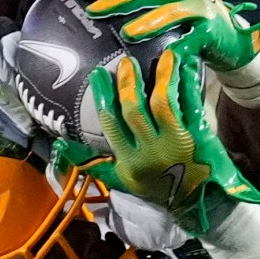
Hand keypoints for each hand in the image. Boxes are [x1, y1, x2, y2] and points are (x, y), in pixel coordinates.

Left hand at [75, 0, 259, 74]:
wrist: (226, 32)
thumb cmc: (186, 13)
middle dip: (117, 0)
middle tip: (94, 10)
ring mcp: (197, 5)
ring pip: (168, 11)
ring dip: (147, 22)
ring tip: (127, 33)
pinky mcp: (208, 28)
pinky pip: (191, 38)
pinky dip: (179, 46)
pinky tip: (165, 53)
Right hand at [89, 48, 259, 234]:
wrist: (197, 203)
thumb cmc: (157, 188)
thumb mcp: (121, 180)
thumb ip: (93, 163)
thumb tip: (60, 147)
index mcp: (129, 161)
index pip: (110, 124)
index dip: (102, 96)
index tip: (98, 74)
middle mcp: (150, 151)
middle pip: (134, 110)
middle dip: (127, 83)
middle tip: (125, 62)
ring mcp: (175, 143)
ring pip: (163, 102)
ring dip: (161, 76)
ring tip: (163, 55)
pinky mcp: (198, 136)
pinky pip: (190, 104)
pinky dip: (189, 83)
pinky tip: (188, 66)